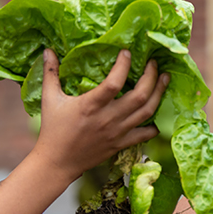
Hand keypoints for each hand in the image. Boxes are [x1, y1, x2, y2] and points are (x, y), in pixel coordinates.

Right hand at [34, 48, 167, 179]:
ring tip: (164, 79)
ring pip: (147, 112)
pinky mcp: (121, 144)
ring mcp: (117, 132)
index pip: (114, 83)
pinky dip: (154, 124)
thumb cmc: (53, 130)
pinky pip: (145, 134)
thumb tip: (48, 50)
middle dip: (152, 77)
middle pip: (139, 96)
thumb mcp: (50, 99)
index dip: (124, 66)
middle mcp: (108, 118)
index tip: (127, 52)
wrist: (58, 162)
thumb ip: (50, 73)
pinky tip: (157, 111)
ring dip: (159, 94)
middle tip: (155, 63)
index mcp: (91, 106)